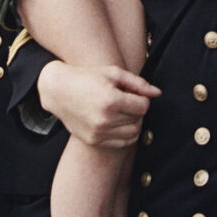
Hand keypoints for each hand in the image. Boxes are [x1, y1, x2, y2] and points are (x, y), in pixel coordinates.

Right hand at [37, 63, 160, 147]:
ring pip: (132, 134)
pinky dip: (125, 134)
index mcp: (111, 100)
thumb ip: (138, 83)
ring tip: (123, 112)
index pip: (143, 106)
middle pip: (138, 120)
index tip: (133, 94)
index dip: (142, 99)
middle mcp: (104, 119)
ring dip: (133, 123)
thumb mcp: (112, 73)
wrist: (58, 90)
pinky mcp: (93, 140)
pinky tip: (117, 122)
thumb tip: (158, 93)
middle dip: (137, 110)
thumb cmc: (87, 77)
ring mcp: (98, 132)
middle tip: (128, 102)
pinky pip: (121, 143)